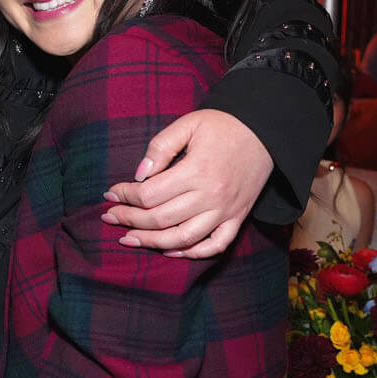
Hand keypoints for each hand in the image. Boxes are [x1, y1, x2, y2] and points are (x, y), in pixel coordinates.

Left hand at [102, 109, 271, 257]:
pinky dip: (192, 253)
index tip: (110, 193)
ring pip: (183, 238)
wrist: (266, 132)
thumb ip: (160, 147)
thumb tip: (139, 175)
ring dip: (151, 242)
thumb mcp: (188, 124)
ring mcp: (226, 211)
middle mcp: (211, 196)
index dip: (125, 196)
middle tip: (110, 217)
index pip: (150, 194)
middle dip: (130, 220)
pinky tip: (170, 250)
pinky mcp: (238, 218)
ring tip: (128, 239)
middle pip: (161, 219)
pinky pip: (215, 246)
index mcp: (196, 171)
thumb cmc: (223, 125)